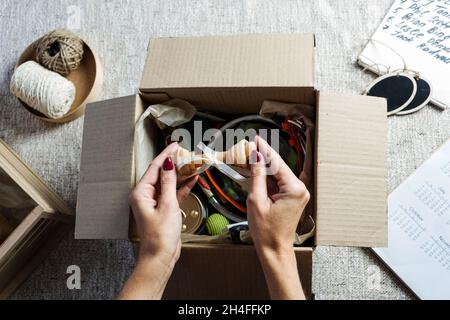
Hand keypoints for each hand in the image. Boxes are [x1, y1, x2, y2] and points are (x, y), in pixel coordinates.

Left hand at [130, 142, 197, 264]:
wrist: (160, 257)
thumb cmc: (160, 235)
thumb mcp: (167, 205)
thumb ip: (169, 182)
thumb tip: (169, 163)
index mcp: (141, 192)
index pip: (155, 167)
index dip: (166, 155)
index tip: (176, 144)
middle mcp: (146, 195)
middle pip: (161, 174)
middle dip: (175, 164)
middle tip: (188, 153)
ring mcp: (155, 202)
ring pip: (169, 183)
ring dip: (181, 175)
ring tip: (194, 163)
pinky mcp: (164, 209)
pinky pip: (173, 193)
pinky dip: (182, 187)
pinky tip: (193, 179)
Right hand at [246, 135, 309, 299]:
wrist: (274, 249)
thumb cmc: (266, 231)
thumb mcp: (256, 201)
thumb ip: (256, 176)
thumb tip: (255, 158)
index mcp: (294, 189)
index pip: (277, 163)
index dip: (264, 149)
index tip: (256, 138)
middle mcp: (299, 189)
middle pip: (278, 167)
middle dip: (262, 157)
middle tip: (249, 147)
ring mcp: (297, 193)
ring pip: (277, 174)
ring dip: (263, 167)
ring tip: (249, 157)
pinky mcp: (292, 197)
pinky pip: (278, 182)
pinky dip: (266, 177)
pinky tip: (255, 171)